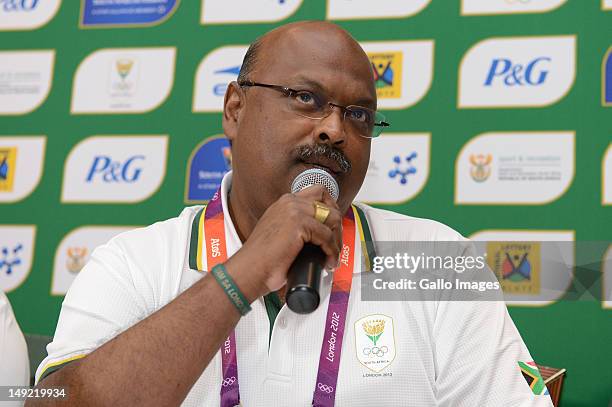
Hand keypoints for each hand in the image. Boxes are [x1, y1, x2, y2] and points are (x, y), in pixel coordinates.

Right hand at [226, 185, 342, 299]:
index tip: (333, 229)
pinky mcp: (299, 224)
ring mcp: (294, 210)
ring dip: (337, 240)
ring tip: (332, 256)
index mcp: (285, 202)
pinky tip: (328, 262)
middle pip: (329, 203)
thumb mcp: (281, 234)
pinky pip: (328, 236)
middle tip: (335, 244)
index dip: (330, 210)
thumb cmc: (262, 260)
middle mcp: (289, 202)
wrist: (249, 271)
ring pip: (332, 218)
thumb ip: (297, 227)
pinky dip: (332, 251)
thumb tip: (320, 236)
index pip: (318, 193)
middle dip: (337, 225)